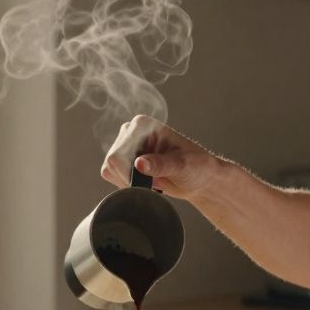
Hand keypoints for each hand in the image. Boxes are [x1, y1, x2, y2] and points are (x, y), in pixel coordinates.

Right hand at [100, 115, 226, 202]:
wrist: (199, 178)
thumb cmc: (196, 167)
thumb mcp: (182, 165)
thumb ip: (161, 164)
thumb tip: (139, 164)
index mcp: (142, 125)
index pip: (119, 154)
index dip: (129, 174)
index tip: (150, 183)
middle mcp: (130, 132)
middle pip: (112, 162)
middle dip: (131, 179)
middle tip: (155, 183)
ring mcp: (126, 146)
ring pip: (109, 169)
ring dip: (129, 182)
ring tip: (152, 182)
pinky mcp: (124, 160)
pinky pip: (112, 176)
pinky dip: (127, 185)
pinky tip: (146, 183)